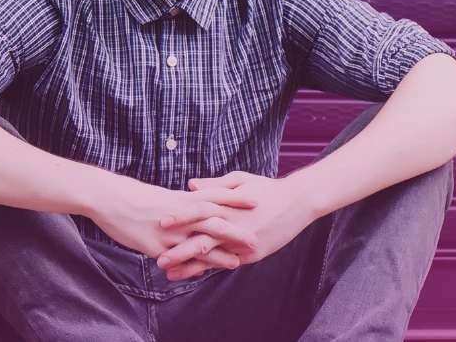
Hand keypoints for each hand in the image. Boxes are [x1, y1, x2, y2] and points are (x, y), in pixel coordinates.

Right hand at [89, 177, 260, 272]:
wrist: (109, 198)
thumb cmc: (135, 196)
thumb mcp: (163, 195)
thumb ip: (182, 201)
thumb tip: (196, 202)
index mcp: (181, 197)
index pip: (215, 194)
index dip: (236, 197)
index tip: (257, 199)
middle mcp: (179, 214)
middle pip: (212, 221)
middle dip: (235, 231)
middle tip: (255, 239)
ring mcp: (168, 231)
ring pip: (197, 243)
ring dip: (218, 254)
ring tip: (237, 262)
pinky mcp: (155, 245)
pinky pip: (177, 257)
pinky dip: (192, 265)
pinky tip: (203, 273)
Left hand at [155, 171, 315, 279]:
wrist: (298, 202)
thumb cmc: (266, 188)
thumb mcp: (240, 180)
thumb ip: (213, 186)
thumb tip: (189, 185)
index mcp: (228, 205)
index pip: (199, 211)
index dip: (180, 217)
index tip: (160, 223)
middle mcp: (234, 226)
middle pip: (202, 240)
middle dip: (179, 252)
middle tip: (158, 260)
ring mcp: (243, 242)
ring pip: (212, 257)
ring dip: (190, 267)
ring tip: (170, 275)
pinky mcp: (252, 254)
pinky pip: (226, 262)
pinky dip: (209, 267)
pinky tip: (193, 274)